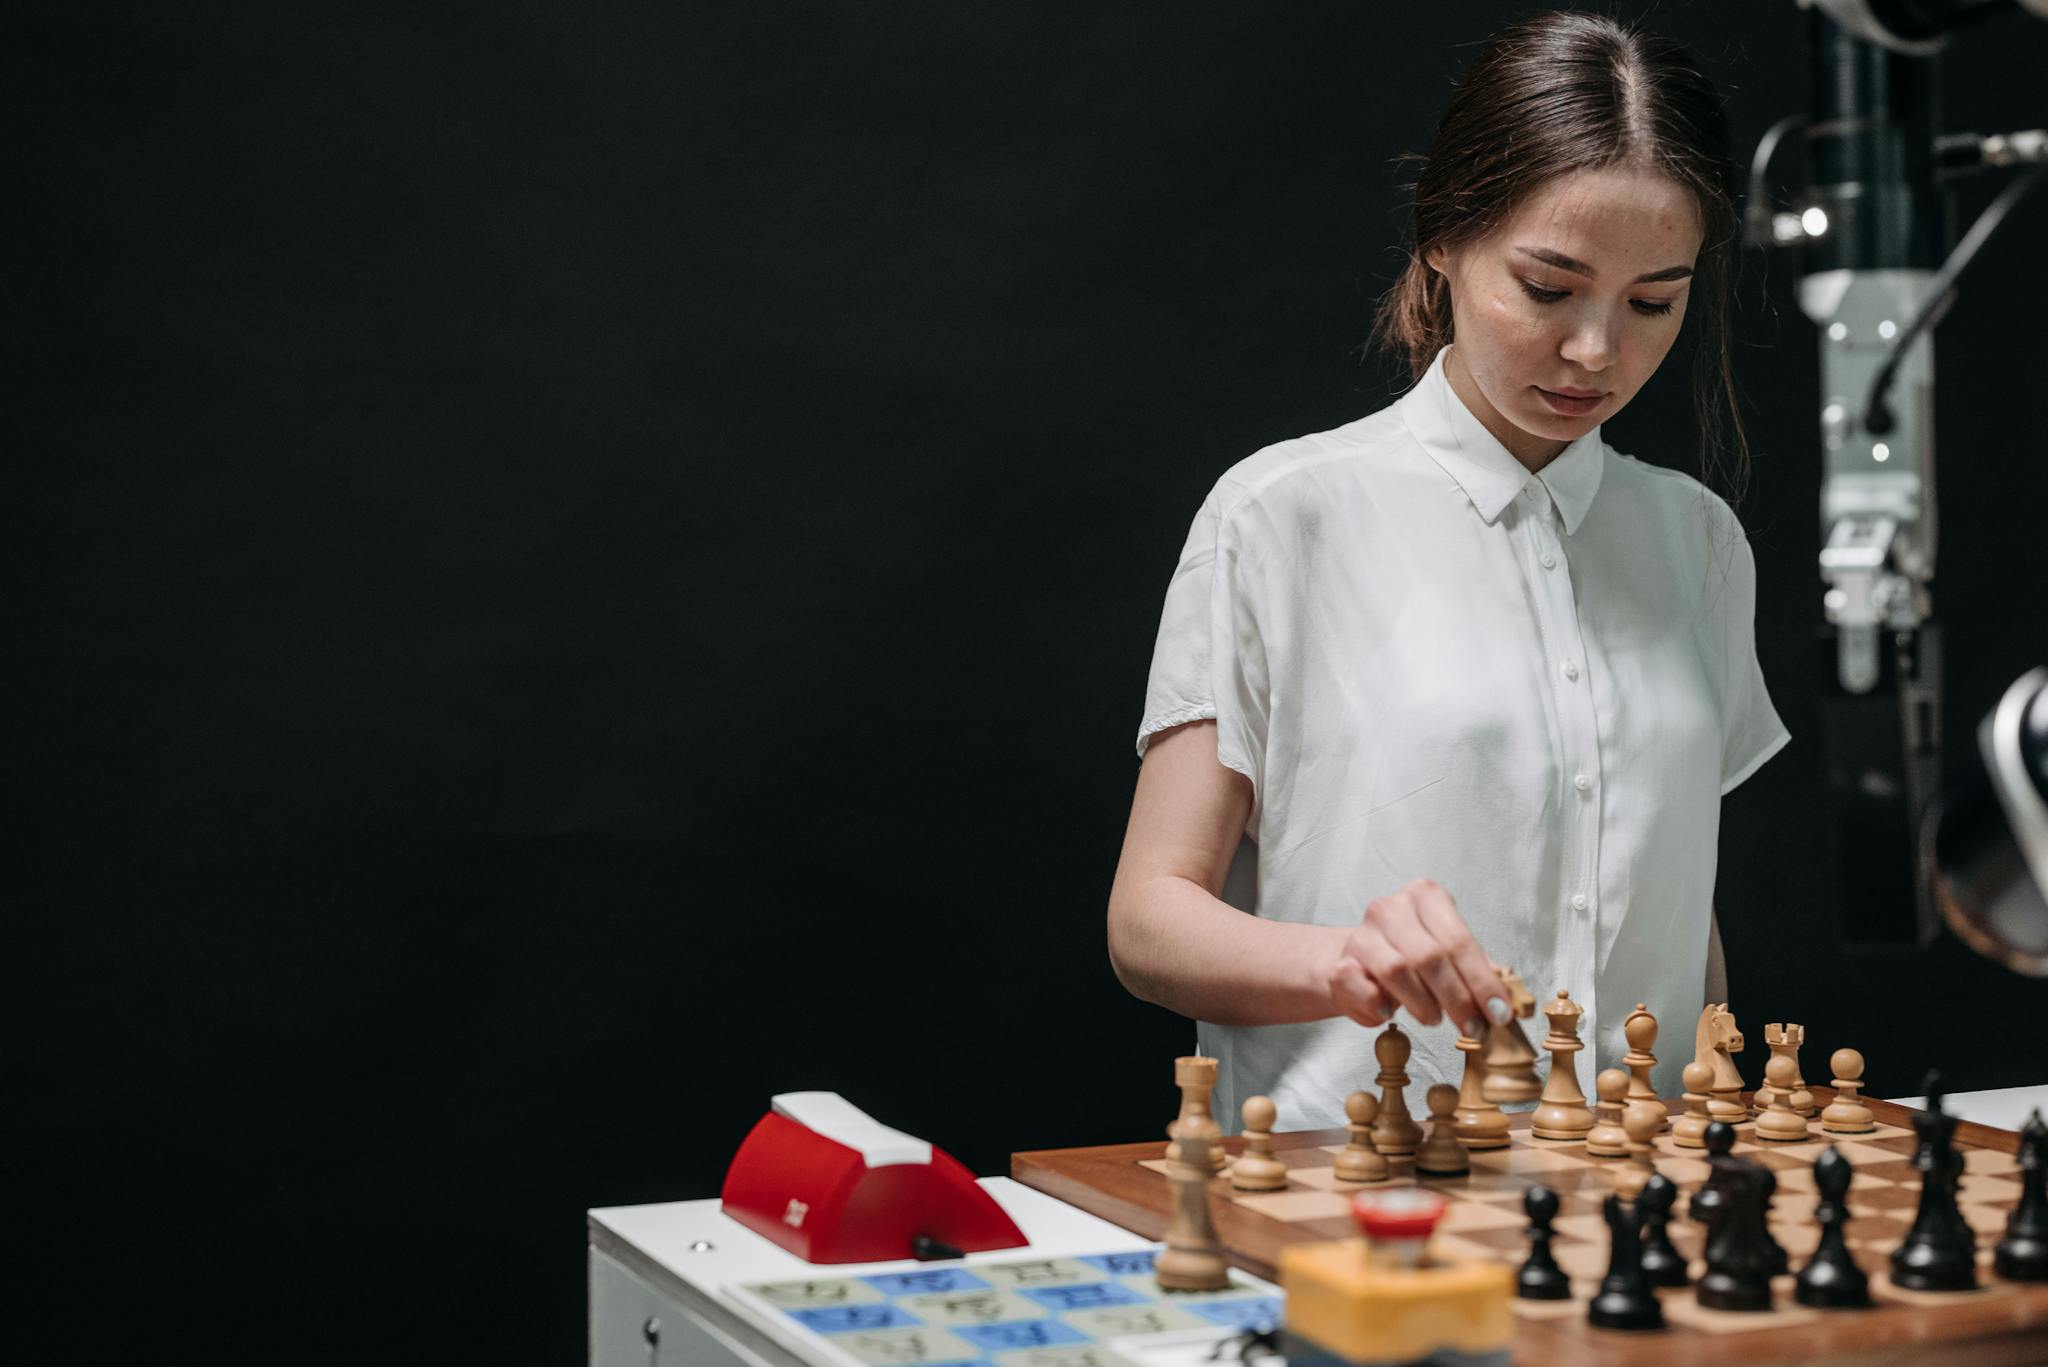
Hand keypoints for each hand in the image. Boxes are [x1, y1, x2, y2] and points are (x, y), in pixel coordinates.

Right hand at [1323, 877, 1509, 1034]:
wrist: (1360, 964)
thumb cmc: (1412, 958)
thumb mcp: (1450, 955)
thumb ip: (1479, 971)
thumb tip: (1513, 1001)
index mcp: (1425, 896)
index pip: (1459, 940)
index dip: (1481, 981)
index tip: (1499, 1013)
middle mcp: (1391, 908)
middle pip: (1429, 956)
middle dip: (1458, 998)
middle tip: (1473, 1026)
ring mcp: (1362, 933)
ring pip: (1396, 970)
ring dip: (1422, 1003)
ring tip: (1434, 1018)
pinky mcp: (1340, 962)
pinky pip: (1360, 987)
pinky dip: (1379, 1006)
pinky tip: (1391, 1013)